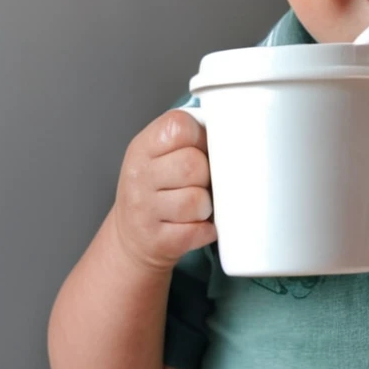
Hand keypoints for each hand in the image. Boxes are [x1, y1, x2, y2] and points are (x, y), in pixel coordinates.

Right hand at [112, 110, 216, 272]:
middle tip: (200, 182)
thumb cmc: (159, 188)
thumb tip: (235, 133)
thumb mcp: (161, 154)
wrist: (133, 238)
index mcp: (142, 147)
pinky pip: (198, 231)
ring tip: (197, 205)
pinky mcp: (157, 241)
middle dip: (206, 175)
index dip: (199, 137)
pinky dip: (205, 230)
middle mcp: (138, 177)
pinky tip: (195, 225)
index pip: (179, 127)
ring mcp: (143, 210)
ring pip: (196, 200)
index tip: (201, 148)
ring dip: (205, 205)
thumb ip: (190, 137)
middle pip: (192, 164)